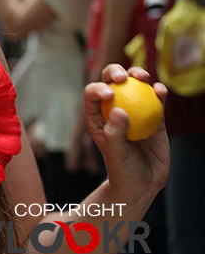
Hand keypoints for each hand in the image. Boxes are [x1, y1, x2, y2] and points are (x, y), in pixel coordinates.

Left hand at [83, 64, 169, 205]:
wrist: (143, 182)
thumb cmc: (123, 169)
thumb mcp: (115, 153)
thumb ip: (116, 133)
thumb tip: (120, 110)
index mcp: (98, 115)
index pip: (93, 94)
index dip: (98, 88)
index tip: (109, 94)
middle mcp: (114, 108)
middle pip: (111, 82)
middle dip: (114, 71)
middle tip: (123, 77)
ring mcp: (135, 110)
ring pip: (135, 85)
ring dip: (138, 74)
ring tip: (143, 77)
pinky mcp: (155, 116)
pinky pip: (157, 100)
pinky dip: (159, 92)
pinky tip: (161, 90)